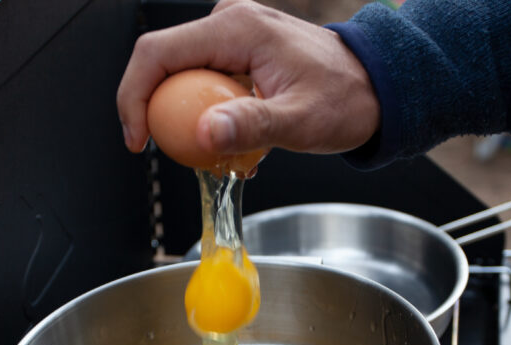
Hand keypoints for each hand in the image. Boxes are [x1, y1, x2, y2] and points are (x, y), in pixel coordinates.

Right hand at [116, 0, 379, 157]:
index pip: (156, 53)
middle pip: (162, 66)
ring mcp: (232, 38)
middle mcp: (229, 24)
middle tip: (180, 155)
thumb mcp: (299, 120)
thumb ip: (250, 125)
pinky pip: (204, 85)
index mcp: (236, 29)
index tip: (138, 139)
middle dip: (159, 114)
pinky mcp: (238, 55)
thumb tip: (203, 134)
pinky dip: (209, 117)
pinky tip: (237, 144)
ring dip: (188, 120)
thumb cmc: (347, 99)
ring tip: (220, 154)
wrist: (376, 87)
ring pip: (181, 79)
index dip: (134, 96)